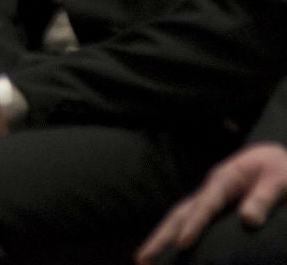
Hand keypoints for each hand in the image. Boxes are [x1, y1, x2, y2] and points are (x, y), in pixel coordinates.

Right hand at [139, 144, 286, 261]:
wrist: (273, 160)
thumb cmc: (279, 170)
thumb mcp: (279, 180)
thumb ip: (264, 198)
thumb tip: (248, 222)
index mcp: (224, 180)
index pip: (205, 205)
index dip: (194, 225)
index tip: (183, 245)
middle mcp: (209, 190)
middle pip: (179, 213)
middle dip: (160, 236)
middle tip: (142, 259)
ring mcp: (208, 200)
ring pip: (178, 219)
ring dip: (161, 238)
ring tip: (142, 260)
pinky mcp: (213, 210)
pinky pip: (189, 223)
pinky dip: (175, 236)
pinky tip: (168, 253)